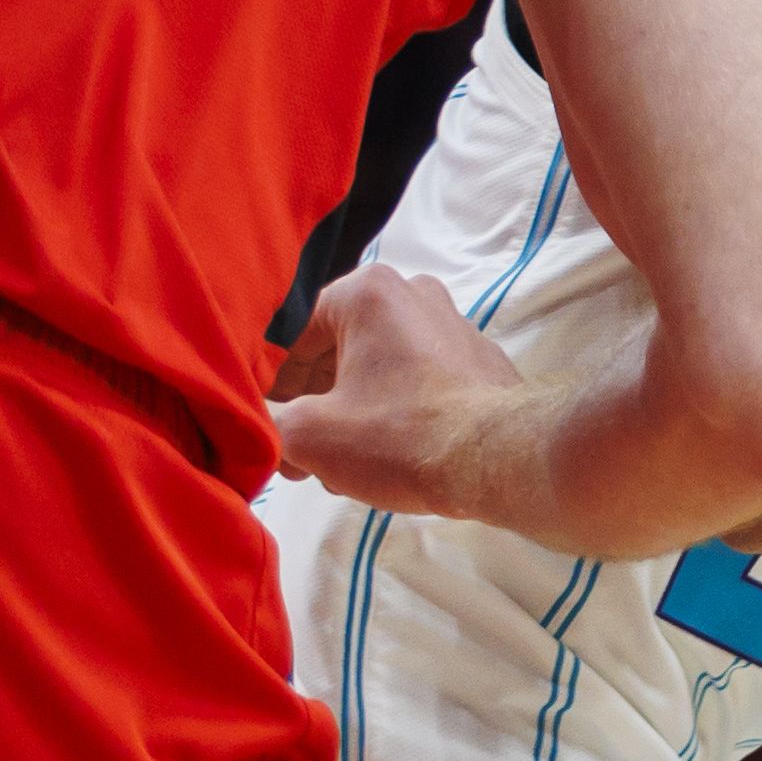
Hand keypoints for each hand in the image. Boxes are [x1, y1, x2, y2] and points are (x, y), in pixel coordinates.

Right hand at [269, 267, 529, 514]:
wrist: (505, 462)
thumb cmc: (401, 438)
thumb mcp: (309, 434)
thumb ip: (267, 422)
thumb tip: (256, 429)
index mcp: (368, 291)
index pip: (289, 334)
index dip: (265, 386)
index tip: (259, 426)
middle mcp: (414, 295)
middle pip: (333, 352)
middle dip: (307, 406)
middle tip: (291, 456)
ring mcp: (452, 328)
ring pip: (372, 372)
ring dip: (343, 417)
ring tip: (331, 469)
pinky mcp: (479, 365)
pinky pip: (413, 385)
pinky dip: (387, 416)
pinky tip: (377, 461)